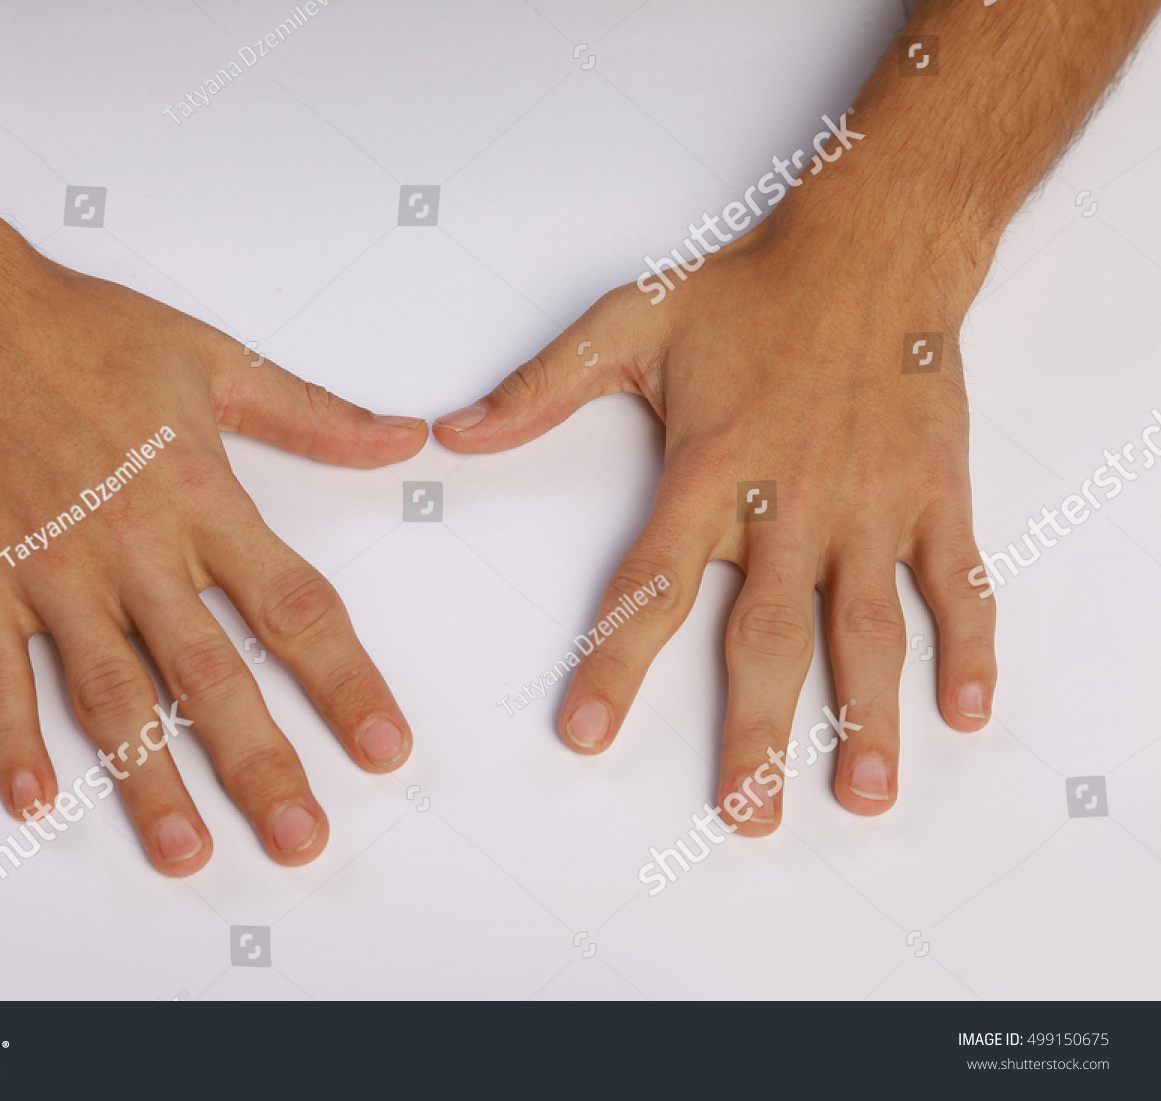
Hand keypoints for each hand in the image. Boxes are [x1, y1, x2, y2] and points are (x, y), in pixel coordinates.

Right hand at [0, 245, 424, 871]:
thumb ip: (317, 416)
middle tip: (301, 840)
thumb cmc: (87, 329)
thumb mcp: (219, 359)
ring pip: (110, 694)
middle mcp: (134, 547)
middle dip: (260, 764)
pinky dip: (12, 740)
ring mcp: (52, 569)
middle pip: (210, 675)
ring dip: (148, 779)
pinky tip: (37, 801)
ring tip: (187, 852)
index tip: (384, 748)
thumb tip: (406, 439)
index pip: (295, 609)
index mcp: (203, 498)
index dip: (346, 684)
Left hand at [433, 217, 994, 833]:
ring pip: (866, 625)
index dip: (617, 662)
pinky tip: (966, 711)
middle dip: (755, 730)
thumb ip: (541, 389)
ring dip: (867, 714)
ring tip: (860, 794)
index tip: (589, 733)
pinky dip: (968, 645)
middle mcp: (790, 501)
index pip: (653, 583)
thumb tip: (457, 433)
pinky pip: (955, 580)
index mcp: (710, 468)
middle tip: (745, 813)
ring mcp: (868, 504)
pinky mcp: (932, 494)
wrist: (871, 246)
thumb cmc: (750, 288)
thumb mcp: (627, 322)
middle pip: (766, 634)